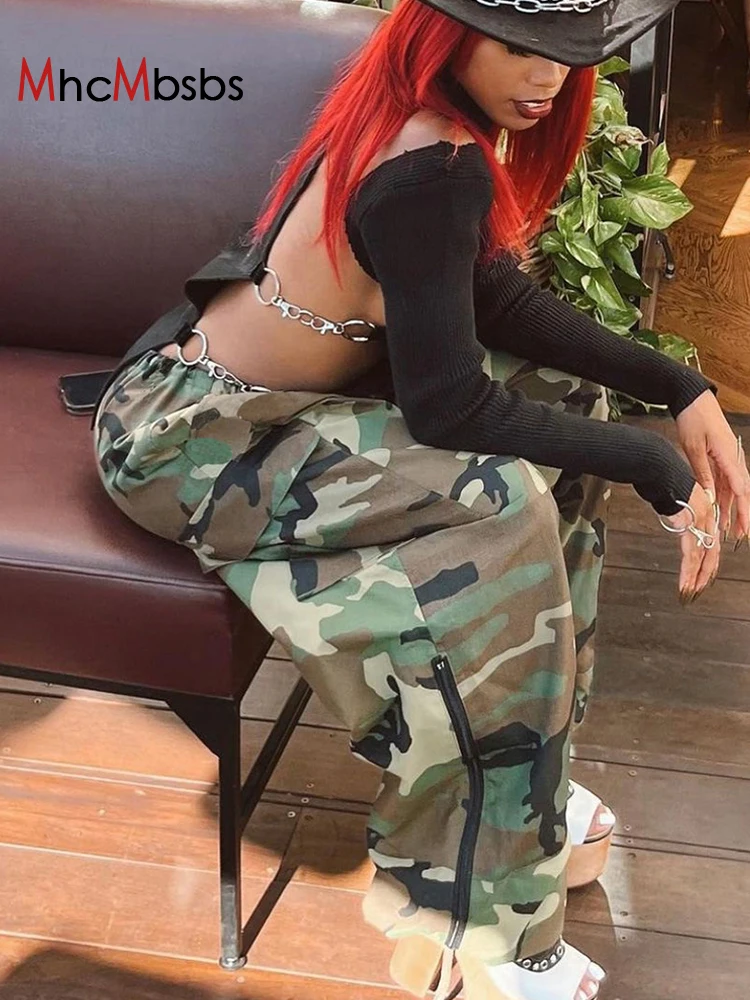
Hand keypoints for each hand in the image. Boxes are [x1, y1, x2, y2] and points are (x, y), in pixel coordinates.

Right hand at [662, 482, 719, 601]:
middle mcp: (707, 518)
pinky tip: (685, 580)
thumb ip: (681, 513)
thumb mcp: (677, 499)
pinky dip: (688, 570)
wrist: (662, 470)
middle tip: (698, 588)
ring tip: (689, 590)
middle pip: (710, 553)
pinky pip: (691, 553)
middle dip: (704, 574)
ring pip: (701, 557)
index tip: (703, 574)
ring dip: (694, 577)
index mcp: (706, 512)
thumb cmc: (666, 480)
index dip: (708, 561)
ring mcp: (700, 522)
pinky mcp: (690, 526)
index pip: (711, 543)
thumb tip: (678, 522)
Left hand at [676, 389, 749, 543]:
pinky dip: (724, 497)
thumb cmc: (694, 418)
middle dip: (742, 515)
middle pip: (742, 492)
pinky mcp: (722, 457)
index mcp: (729, 455)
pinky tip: (720, 510)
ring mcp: (729, 458)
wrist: (693, 399)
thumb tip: (710, 497)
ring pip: (734, 489)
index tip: (743, 526)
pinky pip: (726, 481)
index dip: (742, 509)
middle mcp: (733, 458)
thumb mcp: (694, 448)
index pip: (740, 487)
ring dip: (732, 508)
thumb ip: (702, 473)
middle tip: (741, 535)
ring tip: (729, 530)